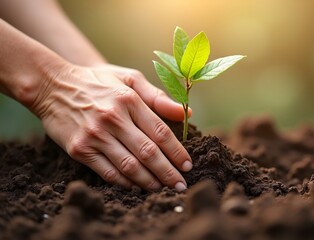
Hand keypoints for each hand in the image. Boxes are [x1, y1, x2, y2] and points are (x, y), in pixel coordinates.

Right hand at [33, 63, 191, 190]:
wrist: (53, 86)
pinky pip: (108, 172)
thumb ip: (158, 97)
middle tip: (181, 185)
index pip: (160, 132)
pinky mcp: (80, 149)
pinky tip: (137, 187)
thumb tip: (185, 113)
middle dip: (168, 172)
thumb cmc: (98, 82)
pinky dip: (125, 183)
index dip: (177, 152)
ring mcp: (95, 135)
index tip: (188, 165)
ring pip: (129, 166)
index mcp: (129, 100)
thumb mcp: (129, 79)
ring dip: (150, 181)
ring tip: (163, 188)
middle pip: (148, 152)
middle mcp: (113, 118)